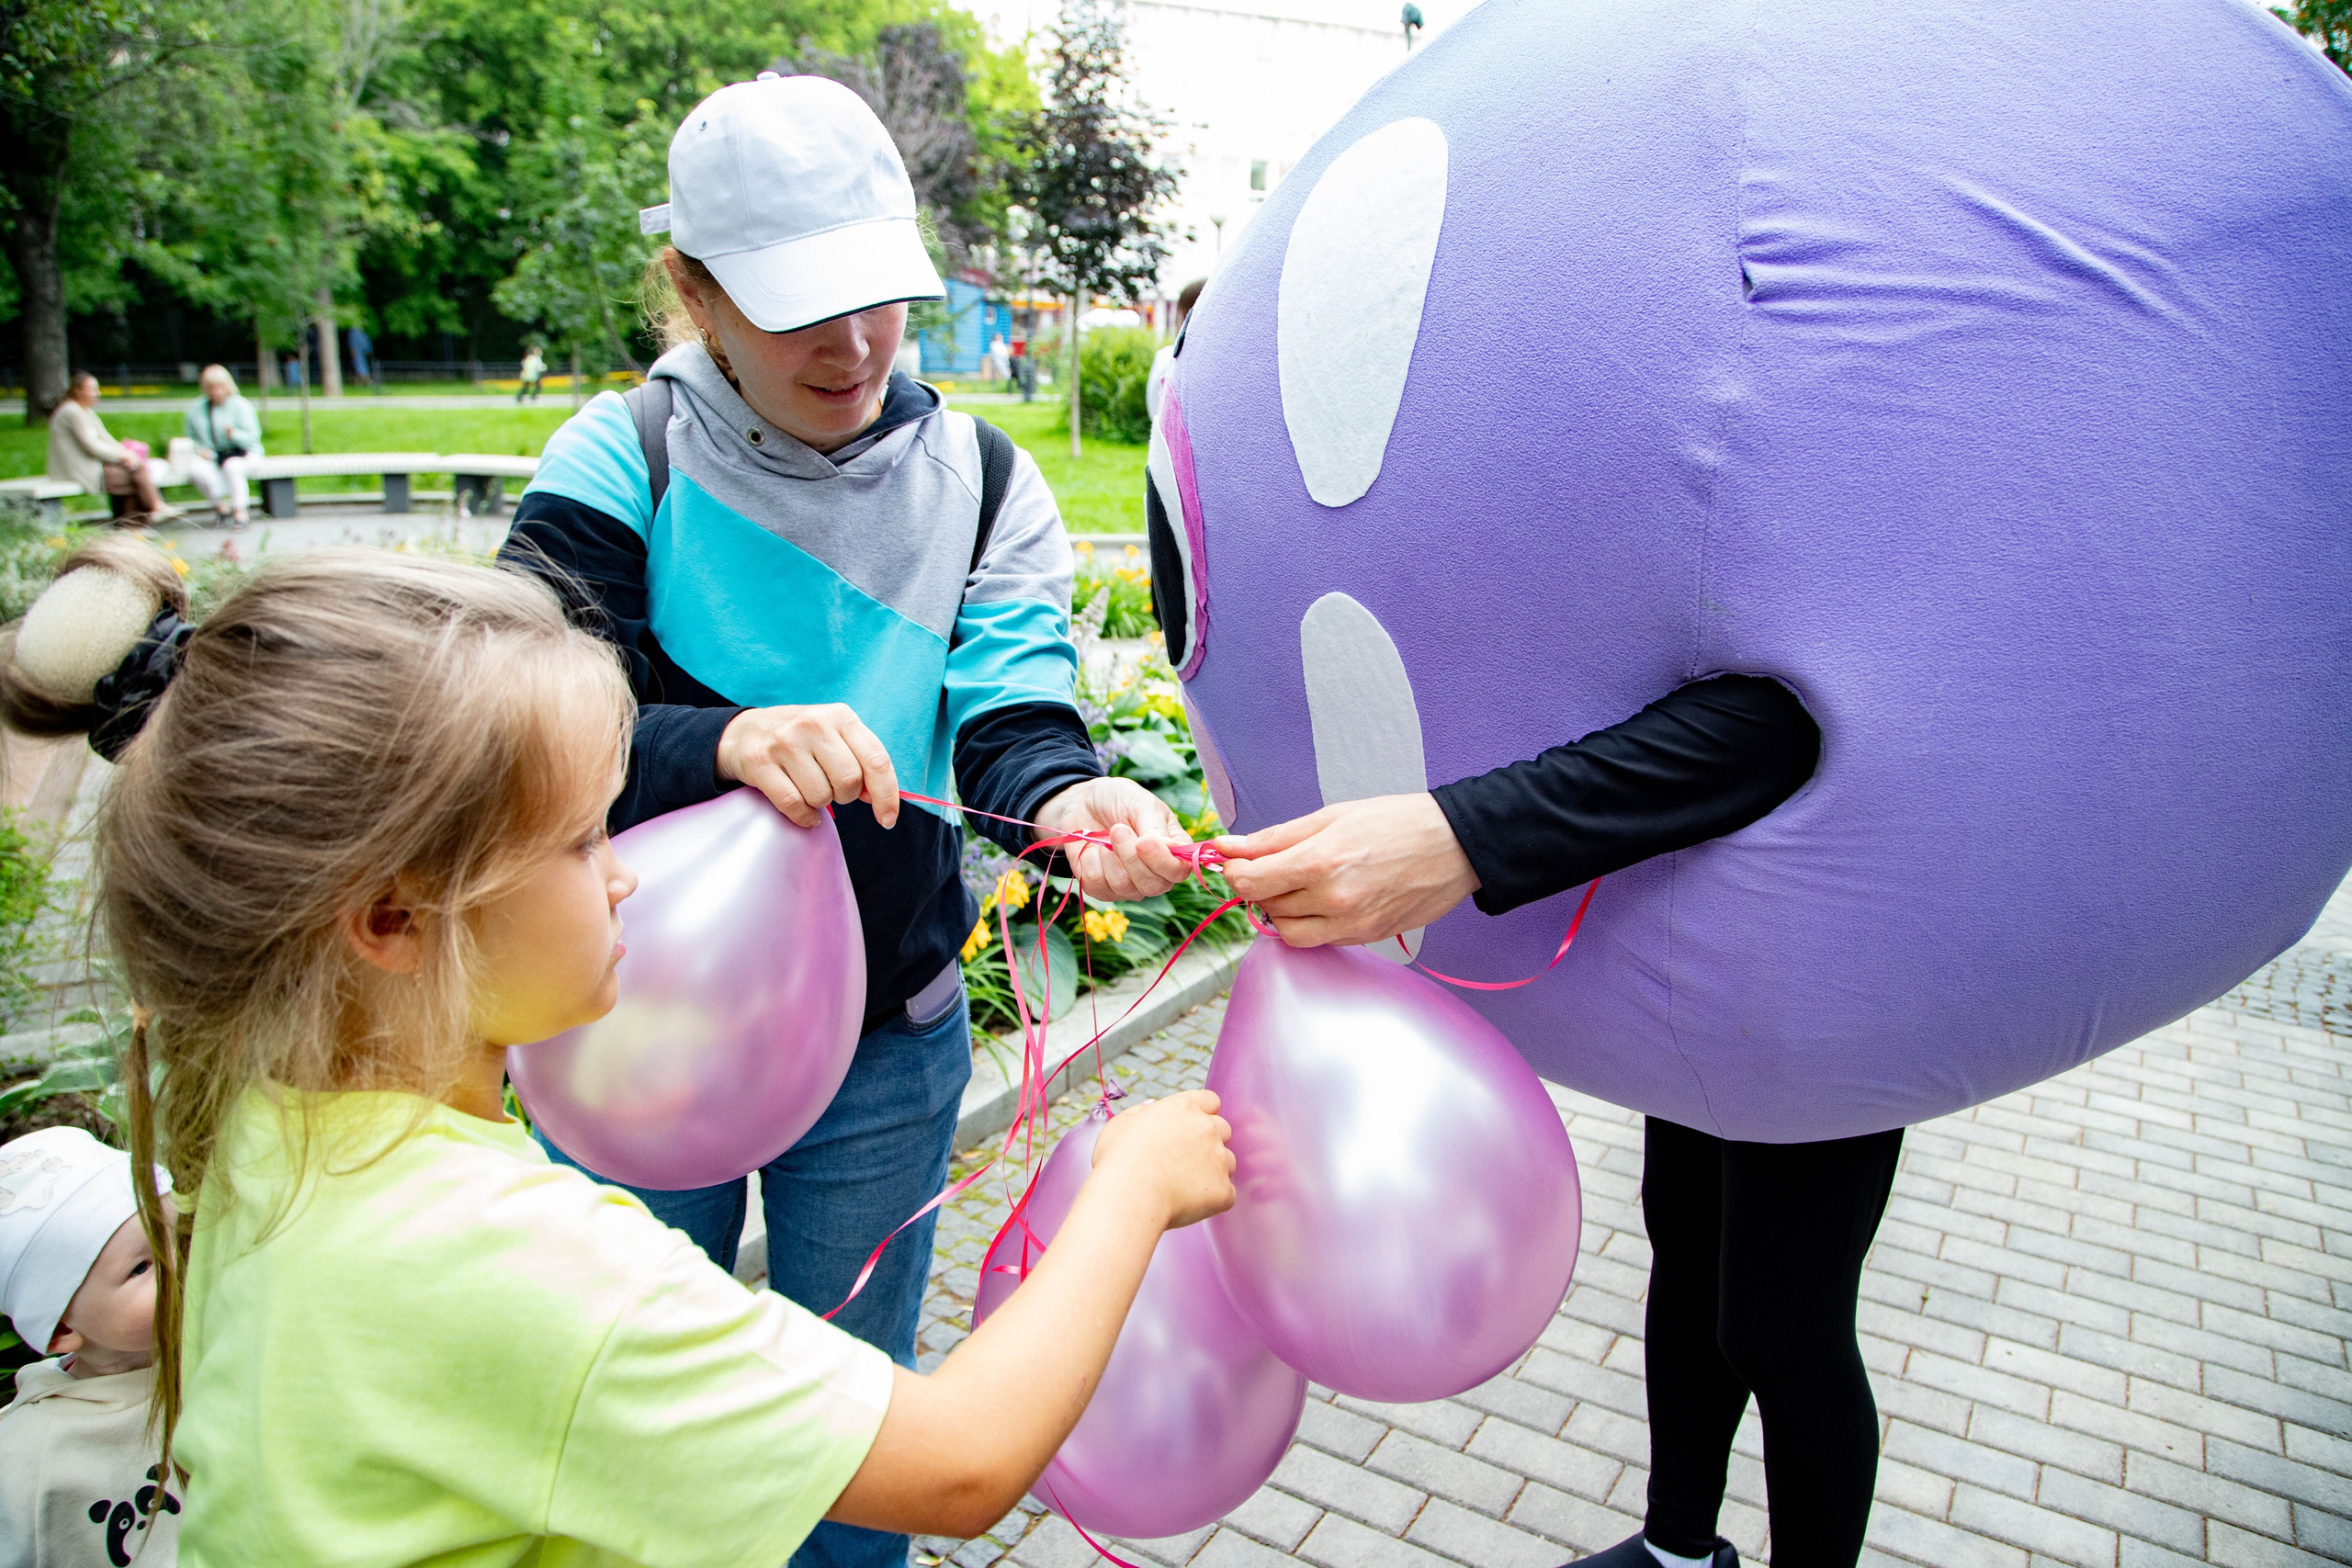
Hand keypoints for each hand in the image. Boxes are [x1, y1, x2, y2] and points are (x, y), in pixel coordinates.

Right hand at [717, 704, 898, 827]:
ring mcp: (785, 741)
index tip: (887, 820)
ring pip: (821, 795)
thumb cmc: (801, 740)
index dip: (886, 795)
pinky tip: (802, 810)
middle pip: (849, 780)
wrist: (744, 732)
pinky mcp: (761, 762)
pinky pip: (793, 804)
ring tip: (809, 788)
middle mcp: (814, 723)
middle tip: (831, 789)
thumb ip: (860, 760)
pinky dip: (802, 816)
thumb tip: (873, 796)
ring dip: (820, 803)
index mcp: (841, 716)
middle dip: (845, 796)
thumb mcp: (834, 736)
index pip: (877, 760)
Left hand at [1031, 777, 1191, 899]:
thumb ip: (1157, 828)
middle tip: (1118, 829)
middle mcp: (1155, 872)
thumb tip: (1169, 850)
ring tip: (1106, 834)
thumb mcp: (1141, 804)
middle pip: (1153, 885)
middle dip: (1131, 858)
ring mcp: (1129, 884)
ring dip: (1109, 856)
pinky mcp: (1102, 888)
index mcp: (1172, 850)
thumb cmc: (1118, 799)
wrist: (1082, 802)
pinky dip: (1090, 862)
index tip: (1142, 841)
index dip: (1162, 861)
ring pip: (1123, 886)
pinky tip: (1092, 848)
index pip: (1178, 871)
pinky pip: (1097, 886)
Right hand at [1091, 1089, 1234, 1229]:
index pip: (1210, 1101)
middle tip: (1184, 1161)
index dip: (1201, 1115)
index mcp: (1184, 1108)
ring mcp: (1219, 1159)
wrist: (1128, 1197)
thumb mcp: (1120, 1124)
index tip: (1188, 1130)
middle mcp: (1207, 1128)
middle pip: (1223, 1130)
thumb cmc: (1118, 1160)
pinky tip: (1188, 1204)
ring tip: (1183, 1186)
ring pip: (1228, 1162)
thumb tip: (1152, 1109)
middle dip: (1209, 1142)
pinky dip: (1212, 1200)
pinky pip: (1225, 1194)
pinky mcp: (1223, 1190)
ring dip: (1213, 1171)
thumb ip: (1141, 1113)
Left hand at [1214, 792, 1479, 948]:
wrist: (1455, 846)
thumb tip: (1228, 847)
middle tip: (1273, 866)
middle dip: (1260, 887)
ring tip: (1300, 884)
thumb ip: (1275, 837)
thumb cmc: (1397, 822)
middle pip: (1265, 907)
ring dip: (1282, 910)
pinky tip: (1325, 897)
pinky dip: (1310, 922)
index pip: (1249, 883)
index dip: (1234, 872)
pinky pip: (1319, 939)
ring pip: (1288, 932)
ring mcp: (1351, 925)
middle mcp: (1333, 900)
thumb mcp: (1330, 817)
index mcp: (1320, 862)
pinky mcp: (1367, 937)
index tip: (1236, 862)